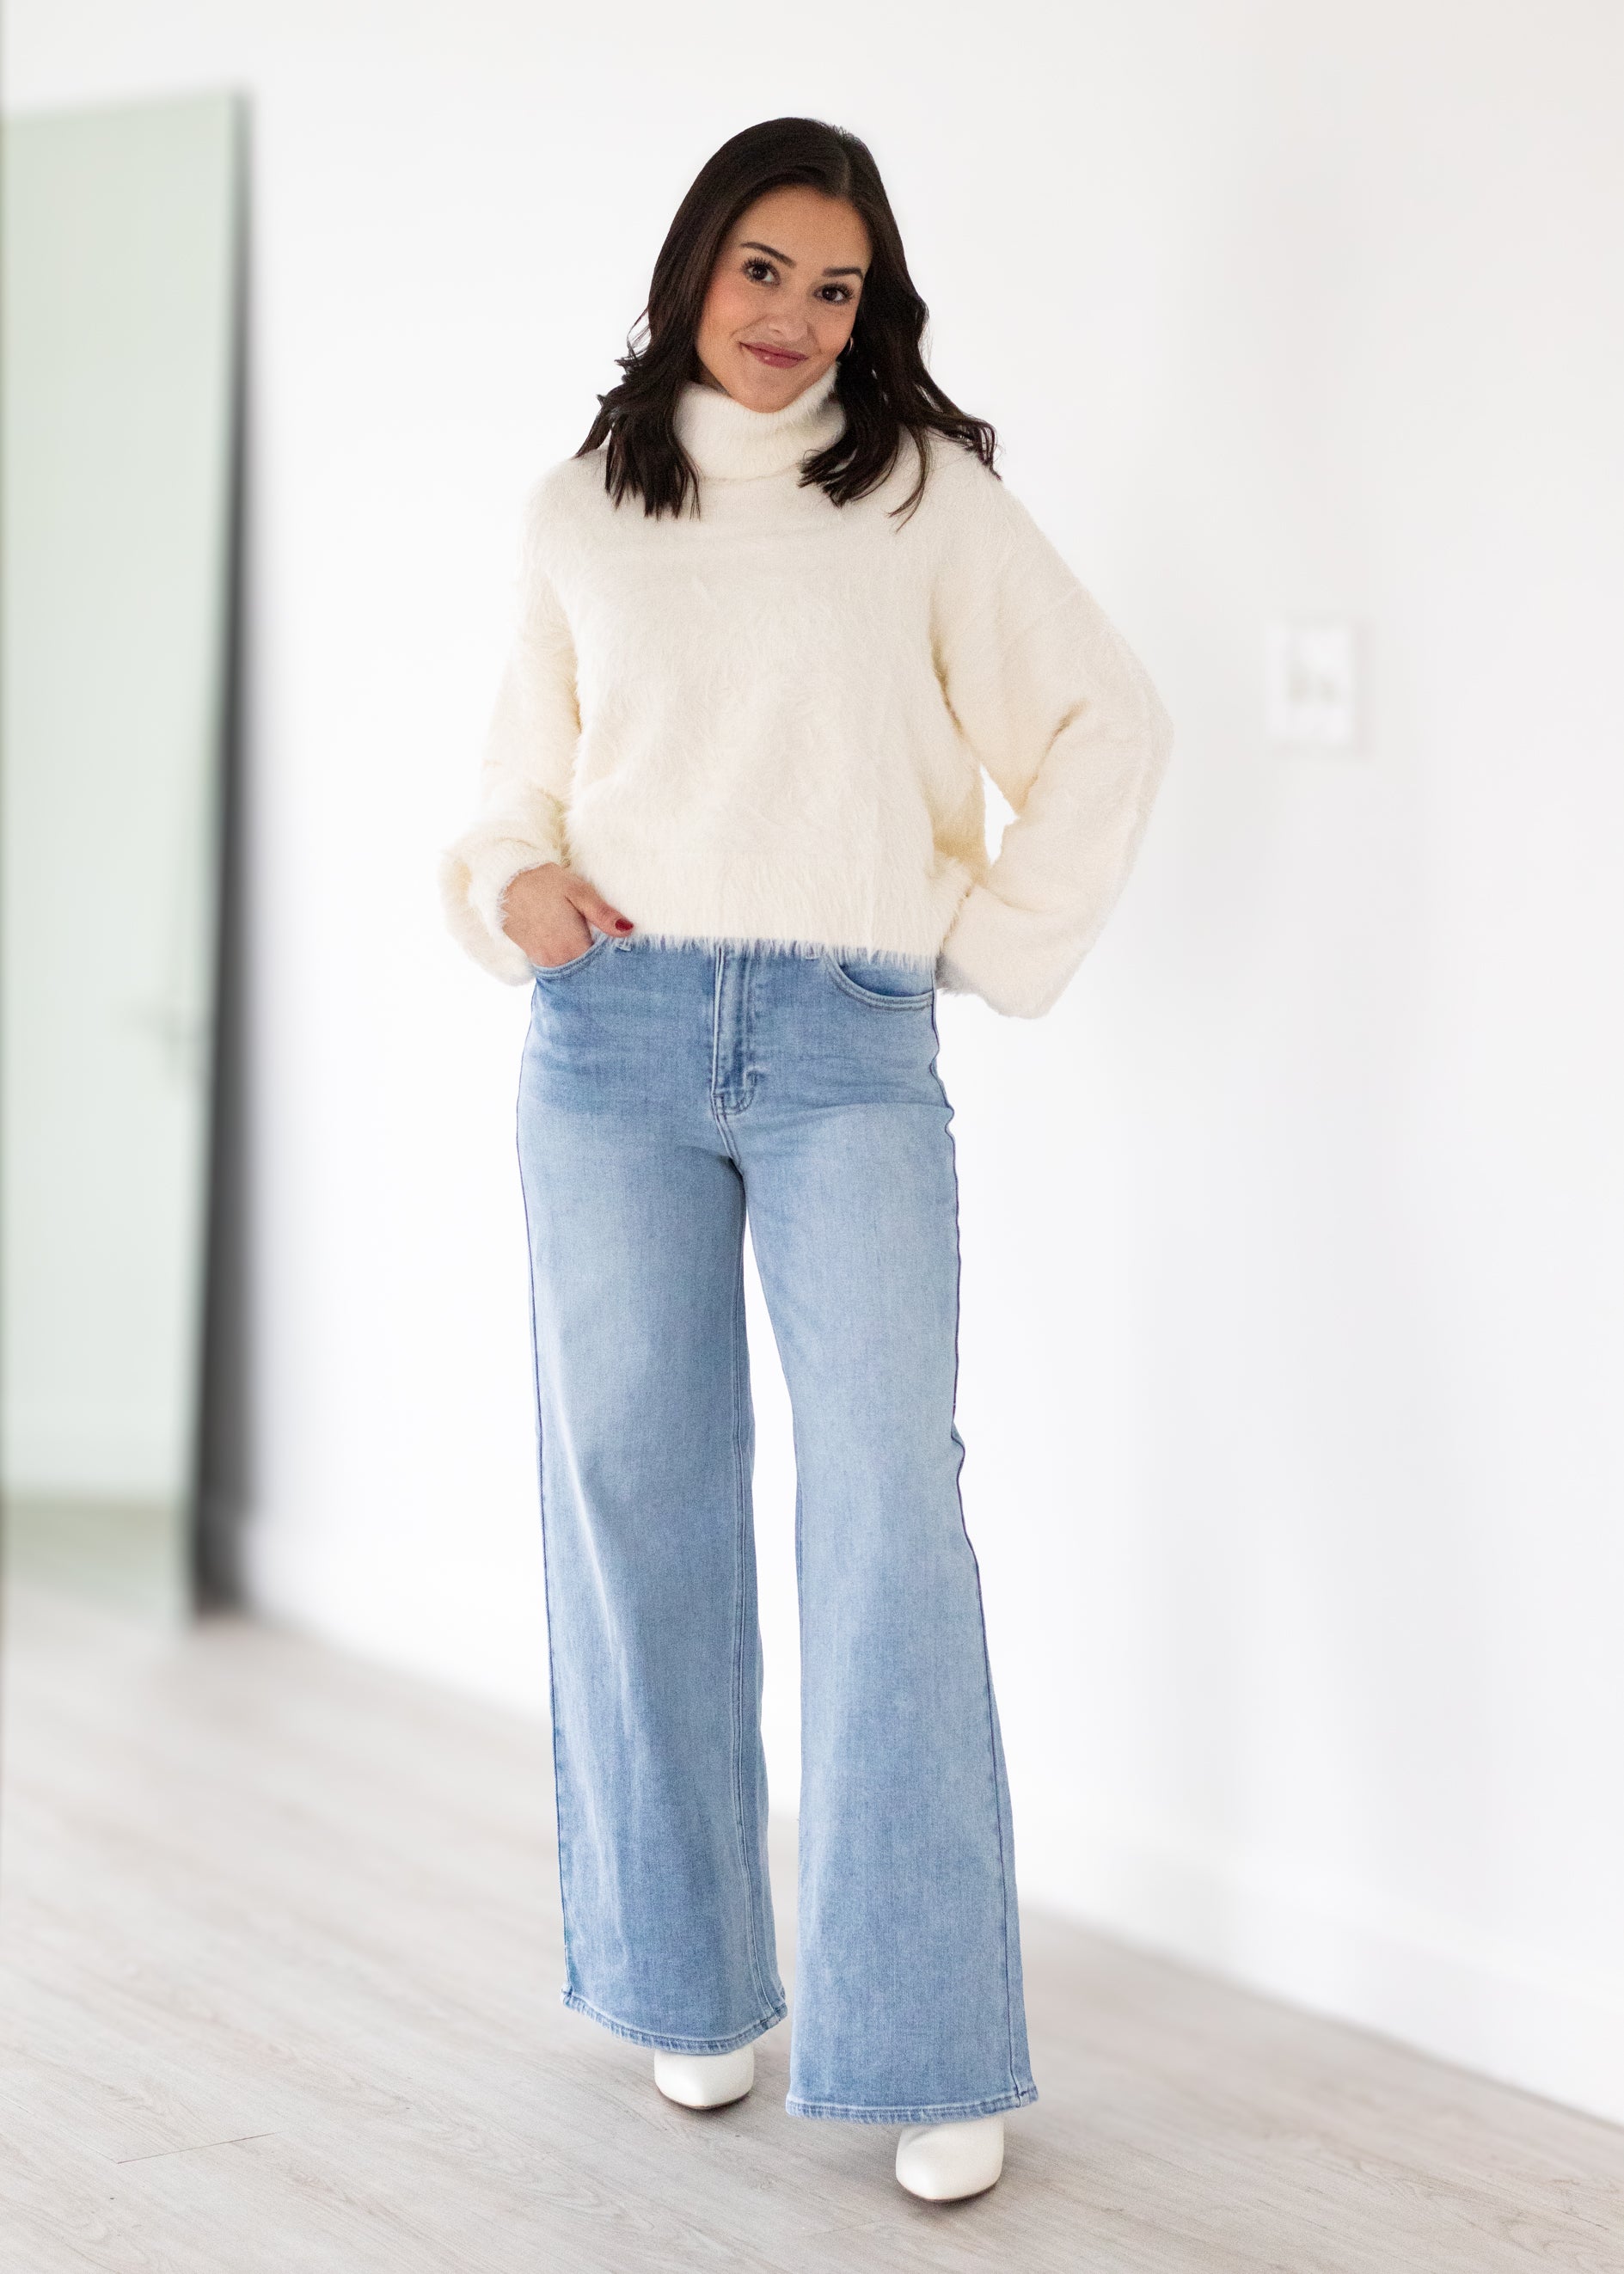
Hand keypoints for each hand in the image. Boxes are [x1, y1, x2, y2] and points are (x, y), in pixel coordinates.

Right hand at [500, 862, 632, 965]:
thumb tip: (628, 930)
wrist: (506, 882)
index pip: (602, 965)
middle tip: (615, 955)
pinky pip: (559, 967)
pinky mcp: (535, 958)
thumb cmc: (545, 883)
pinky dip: (571, 962)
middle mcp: (558, 960)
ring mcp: (544, 962)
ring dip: (586, 965)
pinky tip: (577, 949)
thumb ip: (603, 914)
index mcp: (572, 945)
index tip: (627, 955)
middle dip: (602, 966)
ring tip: (597, 951)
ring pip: (574, 972)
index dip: (616, 960)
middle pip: (588, 972)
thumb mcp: (578, 891)